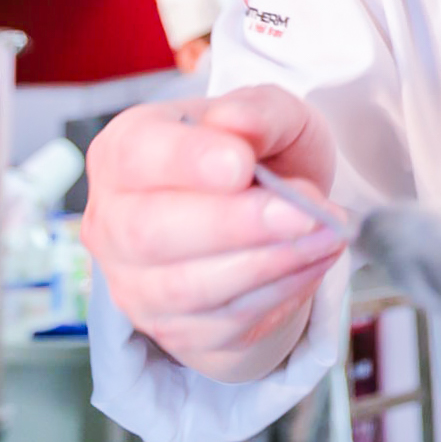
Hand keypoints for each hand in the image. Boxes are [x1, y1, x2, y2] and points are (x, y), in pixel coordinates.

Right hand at [79, 84, 346, 382]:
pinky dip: (280, 292)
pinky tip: (315, 260)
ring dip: (269, 263)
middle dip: (235, 224)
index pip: (135, 155)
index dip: (185, 161)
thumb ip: (257, 112)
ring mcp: (136, 284)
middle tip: (303, 212)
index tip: (241, 164)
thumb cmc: (257, 154)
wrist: (269, 214)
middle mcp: (112, 221)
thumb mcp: (270, 115)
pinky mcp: (174, 329)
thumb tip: (237, 124)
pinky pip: (224, 321)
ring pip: (189, 287)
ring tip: (327, 234)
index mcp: (123, 150)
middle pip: (151, 232)